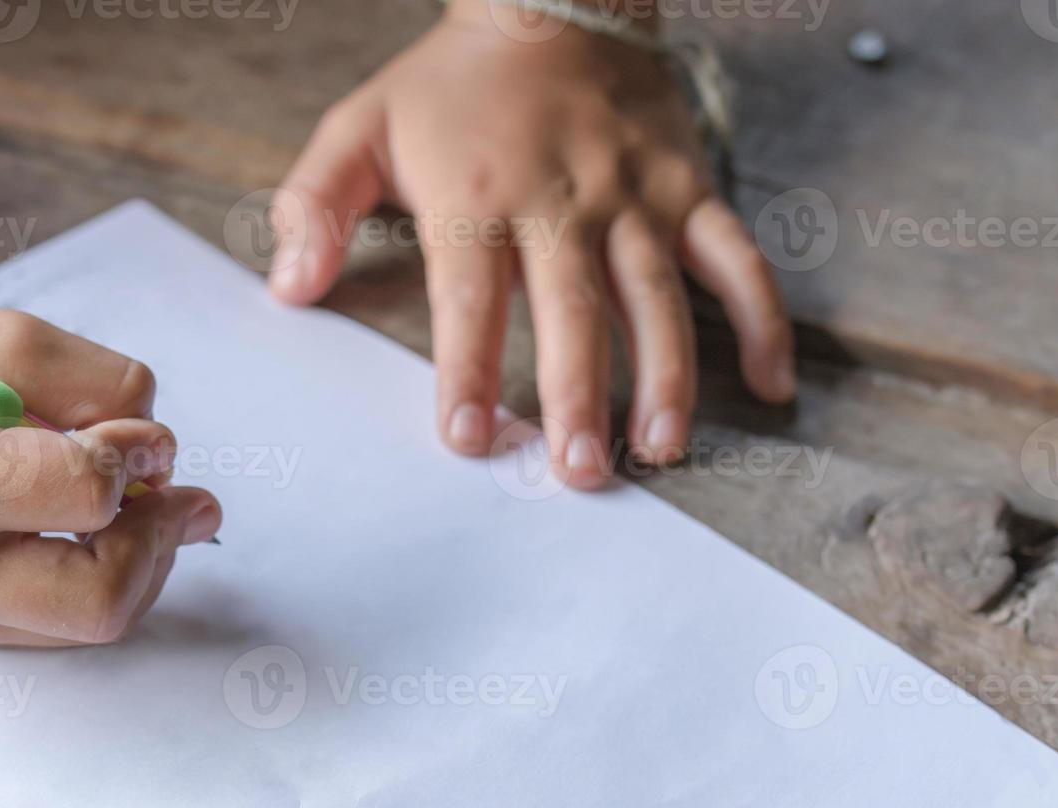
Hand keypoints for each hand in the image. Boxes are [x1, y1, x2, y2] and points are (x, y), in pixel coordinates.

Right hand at [0, 309, 221, 647]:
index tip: (140, 439)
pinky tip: (100, 533)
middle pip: (103, 600)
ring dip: (143, 565)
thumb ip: (100, 387)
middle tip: (177, 498)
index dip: (137, 461)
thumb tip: (167, 457)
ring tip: (147, 508)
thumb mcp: (1, 343)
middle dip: (159, 544)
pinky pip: (58, 627)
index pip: (88, 494)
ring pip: (92, 626)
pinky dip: (99, 579)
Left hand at [269, 1, 794, 487]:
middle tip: (579, 473)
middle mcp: (562, 201)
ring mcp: (635, 197)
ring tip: (661, 448)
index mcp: (477, 196)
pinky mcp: (689, 188)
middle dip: (576, 397)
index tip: (467, 436)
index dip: (466, 367)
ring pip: (659, 295)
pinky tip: (769, 385)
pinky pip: (737, 256)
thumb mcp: (361, 126)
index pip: (469, 294)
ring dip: (666, 376)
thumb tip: (288, 289)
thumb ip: (314, 205)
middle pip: (573, 310)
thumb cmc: (451, 86)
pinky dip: (762, 318)